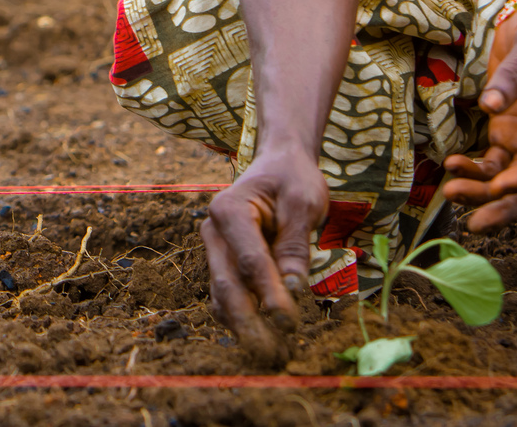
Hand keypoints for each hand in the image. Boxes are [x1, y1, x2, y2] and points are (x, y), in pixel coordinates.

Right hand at [200, 146, 325, 364]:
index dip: (269, 295)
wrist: (278, 164)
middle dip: (250, 322)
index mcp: (229, 210)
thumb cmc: (292, 179)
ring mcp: (214, 248)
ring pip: (222, 295)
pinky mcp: (223, 262)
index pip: (250, 261)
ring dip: (244, 326)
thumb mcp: (303, 203)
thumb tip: (293, 290)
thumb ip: (295, 245)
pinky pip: (227, 294)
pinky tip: (263, 335)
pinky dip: (242, 317)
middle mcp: (213, 231)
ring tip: (271, 352)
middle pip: (227, 284)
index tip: (290, 323)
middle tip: (274, 352)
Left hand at [443, 0, 516, 231]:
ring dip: (486, 192)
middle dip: (507, 204)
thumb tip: (491, 106)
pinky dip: (476, 170)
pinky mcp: (511, 133)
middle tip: (477, 223)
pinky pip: (494, 162)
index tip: (503, 186)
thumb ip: (514, 75)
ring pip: (513, 178)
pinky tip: (453, 167)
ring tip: (453, 194)